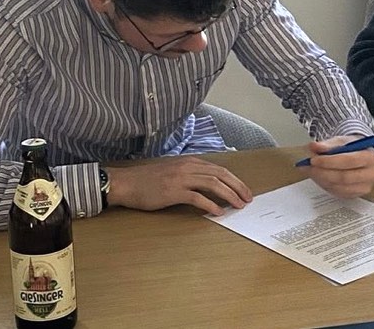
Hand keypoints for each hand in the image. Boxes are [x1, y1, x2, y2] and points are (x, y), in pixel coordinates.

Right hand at [106, 156, 252, 215]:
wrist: (125, 183)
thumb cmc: (147, 180)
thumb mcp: (173, 171)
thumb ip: (190, 174)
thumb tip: (209, 185)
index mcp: (190, 162)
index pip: (219, 170)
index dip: (235, 180)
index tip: (244, 190)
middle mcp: (188, 167)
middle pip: (221, 175)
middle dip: (238, 187)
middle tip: (248, 199)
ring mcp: (181, 178)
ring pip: (213, 184)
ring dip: (229, 196)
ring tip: (238, 205)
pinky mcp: (173, 191)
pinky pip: (197, 198)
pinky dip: (211, 205)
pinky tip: (218, 212)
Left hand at [298, 135, 373, 197]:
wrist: (358, 155)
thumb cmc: (351, 148)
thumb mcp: (340, 141)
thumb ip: (327, 144)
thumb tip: (314, 146)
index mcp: (371, 157)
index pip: (350, 161)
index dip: (330, 161)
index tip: (314, 159)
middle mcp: (372, 174)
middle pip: (345, 177)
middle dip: (324, 172)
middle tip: (310, 167)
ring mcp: (365, 187)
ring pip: (339, 187)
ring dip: (322, 179)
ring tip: (312, 171)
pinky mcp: (357, 195)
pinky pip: (338, 193)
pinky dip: (326, 185)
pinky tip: (319, 177)